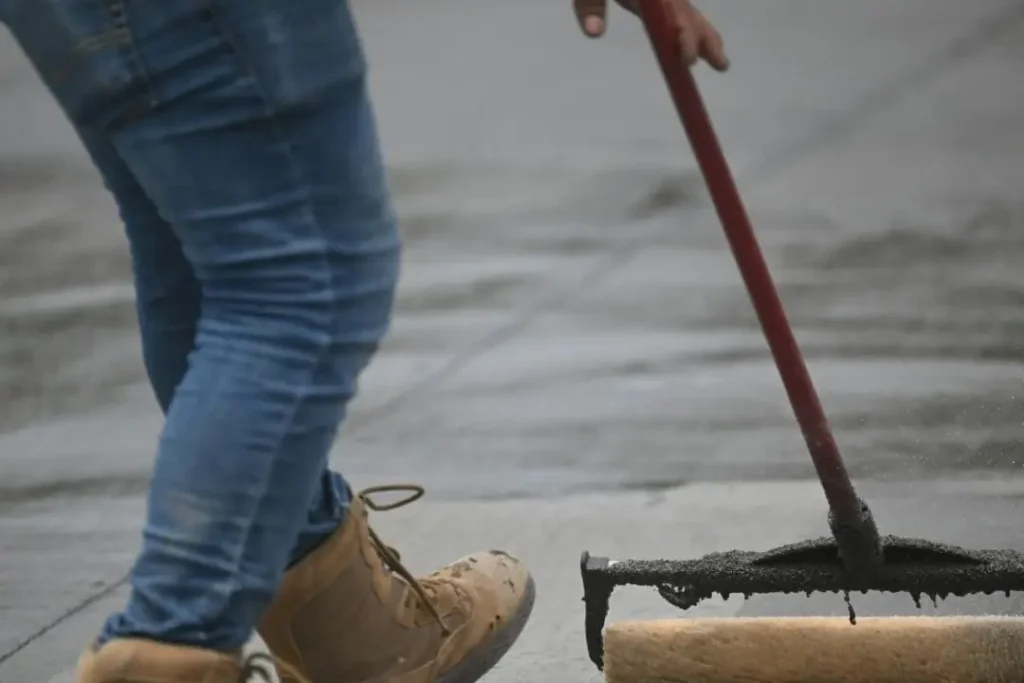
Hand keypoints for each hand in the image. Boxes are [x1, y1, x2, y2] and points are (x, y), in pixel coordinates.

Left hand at [574, 0, 728, 71]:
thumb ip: (591, 6)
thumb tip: (595, 33)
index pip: (673, 13)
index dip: (684, 36)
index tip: (688, 60)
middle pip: (687, 12)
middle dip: (704, 39)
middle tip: (721, 66)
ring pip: (687, 11)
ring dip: (704, 35)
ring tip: (719, 61)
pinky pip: (678, 10)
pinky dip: (691, 27)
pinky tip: (697, 45)